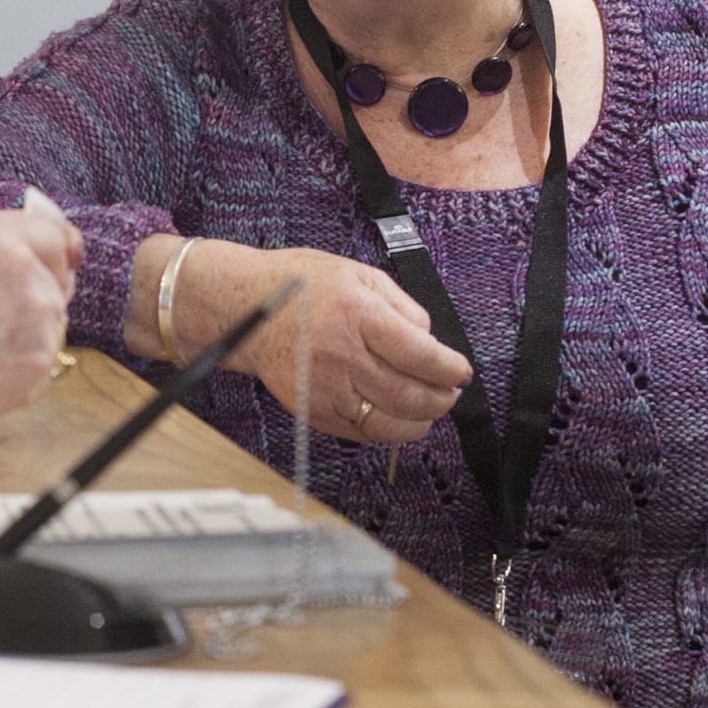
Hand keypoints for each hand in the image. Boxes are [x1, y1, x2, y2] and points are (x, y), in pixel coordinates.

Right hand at [0, 208, 80, 434]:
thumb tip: (19, 233)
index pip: (54, 236)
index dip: (53, 256)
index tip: (57, 268)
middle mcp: (20, 264)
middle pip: (59, 280)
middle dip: (38, 295)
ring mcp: (34, 313)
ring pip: (54, 322)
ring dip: (29, 333)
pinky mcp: (38, 359)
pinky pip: (46, 361)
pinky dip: (21, 368)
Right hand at [195, 243, 470, 443]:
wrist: (246, 309)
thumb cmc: (302, 287)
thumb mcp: (360, 276)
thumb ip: (402, 307)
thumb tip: (430, 343)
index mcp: (357, 314)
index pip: (418, 354)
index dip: (449, 369)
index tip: (461, 372)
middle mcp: (340, 354)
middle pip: (407, 394)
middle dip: (440, 399)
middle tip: (450, 394)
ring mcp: (324, 387)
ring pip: (386, 421)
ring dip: (418, 421)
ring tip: (428, 410)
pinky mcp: (312, 410)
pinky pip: (359, 431)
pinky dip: (386, 429)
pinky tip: (395, 415)